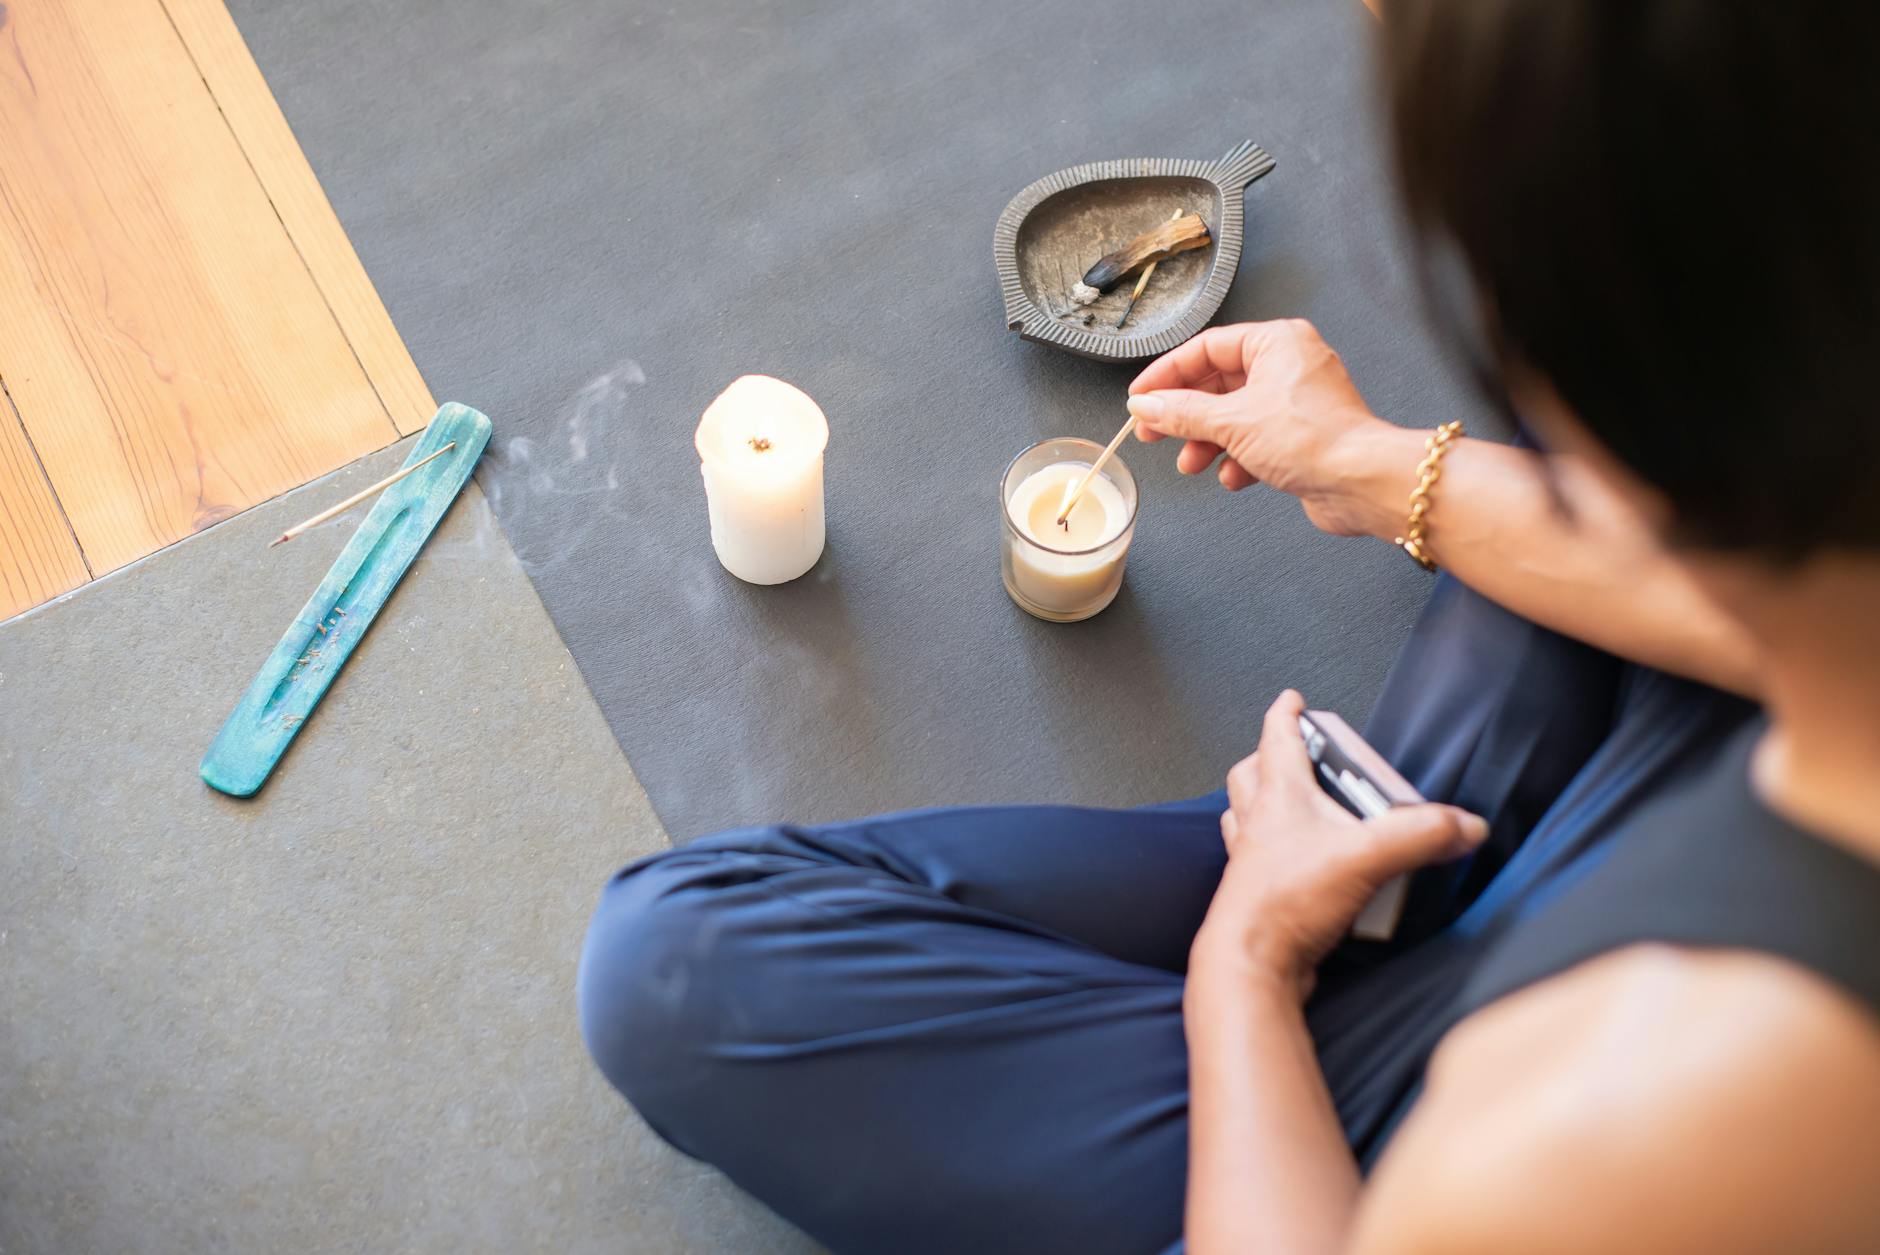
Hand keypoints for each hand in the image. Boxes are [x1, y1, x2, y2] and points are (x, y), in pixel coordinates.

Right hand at [1127, 319, 1419, 537]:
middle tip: (1153, 432)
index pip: (1206, 349)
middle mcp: (1289, 365)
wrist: (1361, 482)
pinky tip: (1232, 476)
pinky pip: (1256, 440)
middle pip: (1217, 384)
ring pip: (1234, 416)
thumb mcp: (1231, 421)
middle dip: (1185, 415)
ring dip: (1208, 442)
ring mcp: (1296, 402)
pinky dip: (1238, 459)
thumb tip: (1146, 406)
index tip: (1140, 397)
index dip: (1167, 375)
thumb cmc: (1314, 439)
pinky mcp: (1302, 436)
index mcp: (1277, 342)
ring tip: (1191, 462)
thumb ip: (1181, 413)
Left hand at [1190, 691, 1488, 1002]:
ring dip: (1265, 805)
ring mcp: (1251, 859)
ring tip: (1299, 809)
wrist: (1249, 963)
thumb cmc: (1285, 903)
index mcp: (1278, 797)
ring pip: (1246, 816)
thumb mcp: (1367, 858)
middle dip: (1270, 758)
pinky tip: (1298, 866)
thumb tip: (1463, 825)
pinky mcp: (1254, 895)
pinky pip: (1257, 861)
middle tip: (1300, 757)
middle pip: (1251, 775)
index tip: (1292, 699)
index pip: (1277, 738)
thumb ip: (1421, 836)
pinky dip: (1273, 854)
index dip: (1285, 714)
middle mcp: (1257, 822)